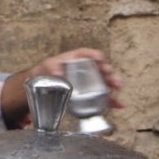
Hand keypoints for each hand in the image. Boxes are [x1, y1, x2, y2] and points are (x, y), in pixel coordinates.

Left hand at [1, 47, 122, 125]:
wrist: (39, 87)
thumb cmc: (45, 72)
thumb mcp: (47, 67)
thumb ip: (53, 68)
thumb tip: (59, 75)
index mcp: (74, 59)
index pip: (87, 54)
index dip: (95, 55)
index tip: (101, 60)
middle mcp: (83, 69)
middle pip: (99, 68)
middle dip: (108, 73)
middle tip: (113, 78)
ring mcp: (87, 82)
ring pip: (103, 82)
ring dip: (112, 85)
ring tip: (118, 88)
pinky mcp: (88, 95)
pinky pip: (101, 97)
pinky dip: (110, 101)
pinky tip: (119, 104)